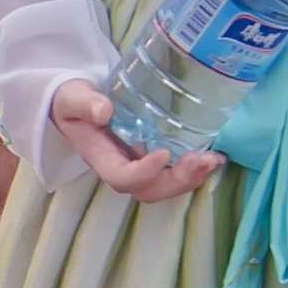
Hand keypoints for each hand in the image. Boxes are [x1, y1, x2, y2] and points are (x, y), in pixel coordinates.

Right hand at [50, 76, 220, 197]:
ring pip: (164, 186)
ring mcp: (138, 165)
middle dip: (176, 181)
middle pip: (148, 190)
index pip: (120, 177)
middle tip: (200, 161)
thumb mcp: (71, 98)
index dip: (143, 173)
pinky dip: (195, 169)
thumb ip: (84, 103)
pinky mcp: (153, 157)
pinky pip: (173, 173)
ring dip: (190, 178)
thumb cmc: (73, 101)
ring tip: (213, 160)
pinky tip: (215, 156)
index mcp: (99, 157)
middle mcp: (121, 167)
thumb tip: (105, 110)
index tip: (162, 153)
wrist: (78, 103)